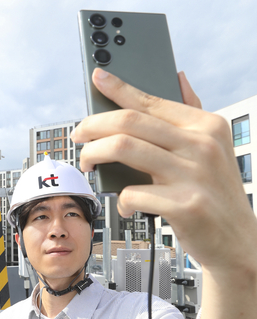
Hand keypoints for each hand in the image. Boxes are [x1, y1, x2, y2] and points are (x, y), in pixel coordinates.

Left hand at [70, 69, 255, 269]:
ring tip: (89, 163)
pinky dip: (120, 200)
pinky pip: (132, 193)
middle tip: (80, 136)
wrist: (239, 241)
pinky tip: (125, 205)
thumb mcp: (215, 149)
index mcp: (207, 126)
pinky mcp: (184, 206)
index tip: (97, 78)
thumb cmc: (216, 194)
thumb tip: (178, 78)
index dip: (120, 89)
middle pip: (130, 122)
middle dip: (93, 126)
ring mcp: (194, 176)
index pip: (152, 101)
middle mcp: (202, 146)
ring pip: (123, 149)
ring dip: (94, 155)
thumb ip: (194, 114)